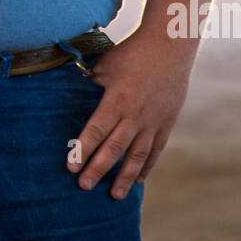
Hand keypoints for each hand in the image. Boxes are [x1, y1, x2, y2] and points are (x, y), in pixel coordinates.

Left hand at [66, 27, 197, 198]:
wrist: (170, 45)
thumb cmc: (133, 52)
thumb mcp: (106, 64)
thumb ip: (91, 82)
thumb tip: (75, 92)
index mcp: (117, 100)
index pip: (96, 131)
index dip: (82, 150)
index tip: (70, 167)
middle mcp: (135, 115)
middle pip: (114, 149)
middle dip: (98, 169)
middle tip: (84, 186)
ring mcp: (153, 121)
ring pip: (137, 156)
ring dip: (124, 177)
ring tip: (115, 195)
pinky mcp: (167, 122)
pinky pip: (155, 150)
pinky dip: (146, 166)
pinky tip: (138, 179)